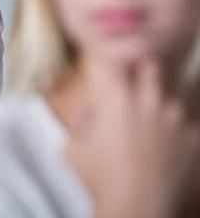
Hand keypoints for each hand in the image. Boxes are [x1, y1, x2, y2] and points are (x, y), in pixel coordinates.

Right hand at [65, 59, 199, 217]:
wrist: (136, 207)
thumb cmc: (100, 178)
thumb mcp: (72, 148)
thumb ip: (81, 121)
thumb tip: (92, 110)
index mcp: (117, 97)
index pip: (116, 58)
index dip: (112, 57)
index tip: (110, 60)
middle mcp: (149, 100)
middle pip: (151, 64)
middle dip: (142, 68)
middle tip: (134, 81)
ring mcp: (175, 117)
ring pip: (171, 96)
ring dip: (160, 105)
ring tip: (148, 127)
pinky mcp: (193, 136)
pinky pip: (186, 124)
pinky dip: (177, 131)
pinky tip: (163, 148)